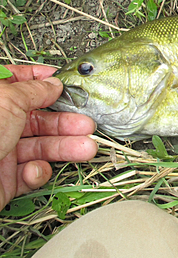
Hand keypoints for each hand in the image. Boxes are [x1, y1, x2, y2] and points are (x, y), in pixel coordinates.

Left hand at [0, 65, 97, 210]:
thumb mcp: (7, 101)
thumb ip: (34, 90)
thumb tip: (52, 84)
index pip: (19, 83)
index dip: (43, 81)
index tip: (65, 84)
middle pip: (37, 118)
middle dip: (65, 122)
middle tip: (86, 123)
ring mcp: (0, 151)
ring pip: (40, 146)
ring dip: (65, 147)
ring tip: (86, 148)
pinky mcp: (4, 178)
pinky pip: (30, 172)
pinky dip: (37, 172)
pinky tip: (34, 170)